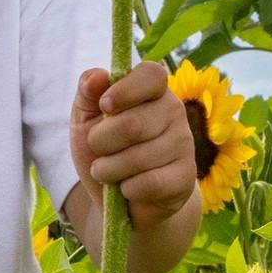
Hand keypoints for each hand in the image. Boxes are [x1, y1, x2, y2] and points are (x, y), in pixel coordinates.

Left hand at [70, 63, 202, 230]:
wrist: (120, 197)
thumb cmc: (104, 149)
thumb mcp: (86, 118)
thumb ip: (88, 91)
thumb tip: (97, 77)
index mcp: (152, 90)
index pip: (151, 75)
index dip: (125, 91)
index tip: (104, 106)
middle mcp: (174, 111)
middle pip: (133, 124)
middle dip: (101, 143)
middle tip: (98, 150)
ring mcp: (184, 143)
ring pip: (138, 158)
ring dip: (109, 170)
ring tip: (108, 172)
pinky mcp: (186, 176)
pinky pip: (150, 184)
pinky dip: (128, 190)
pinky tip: (128, 189)